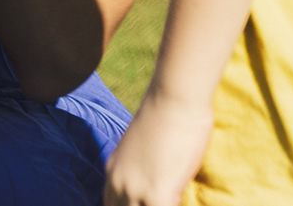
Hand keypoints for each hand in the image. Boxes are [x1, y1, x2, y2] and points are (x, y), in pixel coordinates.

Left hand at [104, 91, 213, 205]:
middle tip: (158, 199)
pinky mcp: (158, 197)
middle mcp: (119, 185)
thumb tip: (155, 172)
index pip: (111, 205)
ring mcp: (136, 193)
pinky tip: (181, 198)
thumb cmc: (166, 111)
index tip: (145, 200)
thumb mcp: (140, 143)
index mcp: (113, 172)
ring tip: (173, 198)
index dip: (131, 205)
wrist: (175, 97)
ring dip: (158, 205)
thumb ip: (140, 166)